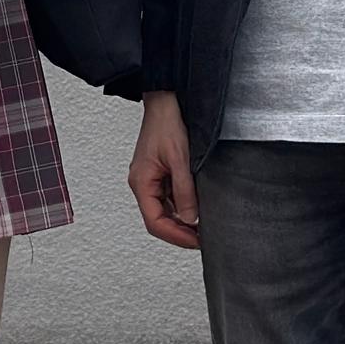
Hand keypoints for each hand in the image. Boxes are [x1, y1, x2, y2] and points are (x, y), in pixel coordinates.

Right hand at [129, 91, 200, 249]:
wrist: (165, 101)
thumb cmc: (167, 124)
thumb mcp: (180, 159)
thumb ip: (184, 190)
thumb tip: (190, 218)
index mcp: (141, 182)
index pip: (155, 222)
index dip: (175, 236)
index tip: (196, 242)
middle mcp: (142, 184)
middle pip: (158, 220)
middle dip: (180, 232)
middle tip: (203, 239)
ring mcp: (150, 179)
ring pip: (164, 210)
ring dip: (181, 221)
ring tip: (203, 227)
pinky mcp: (159, 174)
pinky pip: (168, 197)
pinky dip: (182, 206)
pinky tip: (197, 208)